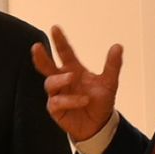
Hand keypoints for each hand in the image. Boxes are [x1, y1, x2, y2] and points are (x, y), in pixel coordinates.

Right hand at [31, 26, 122, 141]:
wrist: (99, 125)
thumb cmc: (100, 102)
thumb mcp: (109, 83)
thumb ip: (112, 65)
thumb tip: (118, 46)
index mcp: (73, 69)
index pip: (65, 52)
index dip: (59, 41)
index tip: (55, 28)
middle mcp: (62, 80)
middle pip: (47, 66)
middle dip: (41, 57)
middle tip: (36, 47)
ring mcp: (57, 94)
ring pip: (50, 83)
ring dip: (60, 79)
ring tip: (72, 77)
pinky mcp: (55, 109)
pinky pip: (56, 102)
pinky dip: (68, 100)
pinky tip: (82, 100)